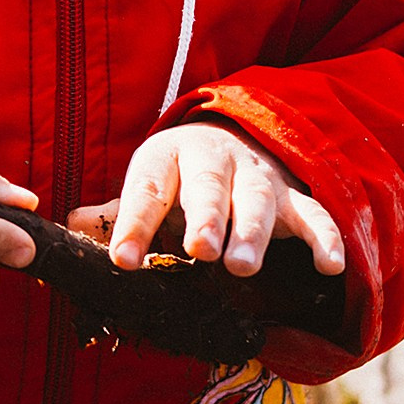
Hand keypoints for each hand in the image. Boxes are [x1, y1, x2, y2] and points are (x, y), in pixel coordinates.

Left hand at [69, 123, 344, 277]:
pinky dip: (325, 237)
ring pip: (257, 199)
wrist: (232, 136)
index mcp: (166, 157)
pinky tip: (330, 266)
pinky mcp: (293, 196)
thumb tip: (74, 226)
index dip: (135, 225)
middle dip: (206, 218)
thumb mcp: (146, 185)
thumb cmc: (179, 178)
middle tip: (200, 250)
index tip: (124, 260)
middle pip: (209, 187)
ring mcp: (256, 177)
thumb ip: (118, 213)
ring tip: (242, 266)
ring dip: (252, 231)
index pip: (147, 190)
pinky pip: (313, 214)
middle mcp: (214, 160)